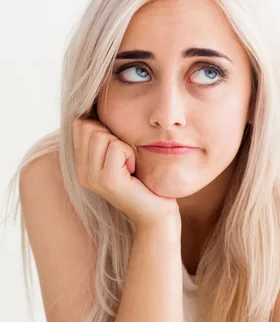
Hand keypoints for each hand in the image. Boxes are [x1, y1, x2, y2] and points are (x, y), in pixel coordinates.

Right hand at [72, 118, 180, 235]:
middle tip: (126, 158)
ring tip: (129, 165)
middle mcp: (82, 172)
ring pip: (102, 135)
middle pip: (89, 127)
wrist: (156, 214)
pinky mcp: (108, 181)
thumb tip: (99, 107)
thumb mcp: (121, 155)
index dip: (103, 126)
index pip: (80, 124)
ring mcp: (92, 178)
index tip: (118, 147)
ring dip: (123, 145)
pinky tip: (134, 170)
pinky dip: (130, 154)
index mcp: (82, 164)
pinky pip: (116, 147)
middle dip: (113, 135)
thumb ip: (106, 137)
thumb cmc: (144, 180)